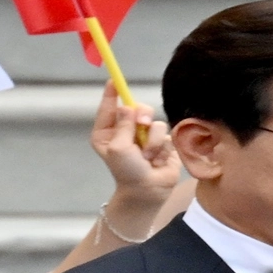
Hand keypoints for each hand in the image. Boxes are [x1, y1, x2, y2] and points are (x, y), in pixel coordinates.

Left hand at [91, 85, 180, 205]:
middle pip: (136, 108)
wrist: (147, 191)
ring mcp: (143, 136)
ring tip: (147, 156)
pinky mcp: (161, 142)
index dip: (113, 92)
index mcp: (107, 132)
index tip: (114, 80)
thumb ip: (124, 124)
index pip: (110, 106)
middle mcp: (125, 131)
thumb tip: (128, 106)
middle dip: (142, 115)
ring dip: (152, 140)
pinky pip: (165, 133)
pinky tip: (156, 159)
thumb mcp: (119, 147)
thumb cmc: (127, 171)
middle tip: (143, 123)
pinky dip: (161, 147)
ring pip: (154, 121)